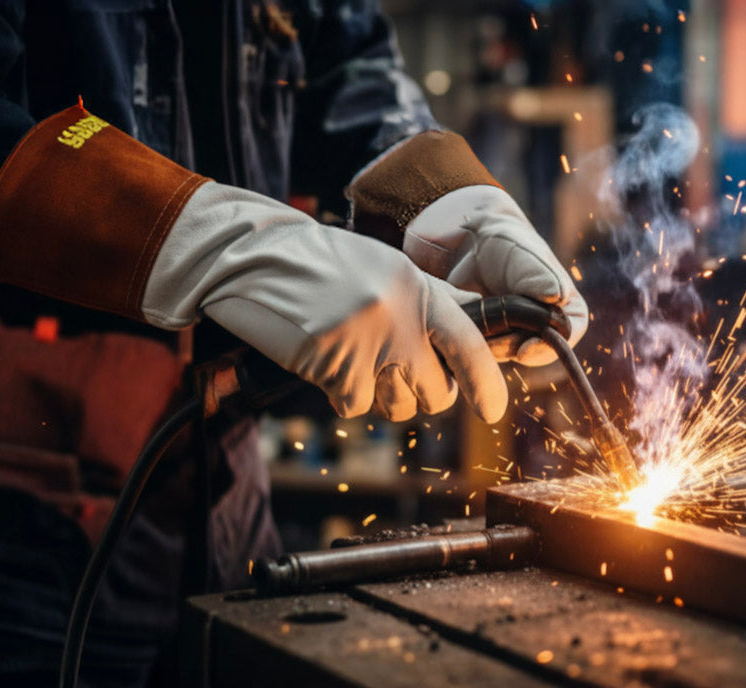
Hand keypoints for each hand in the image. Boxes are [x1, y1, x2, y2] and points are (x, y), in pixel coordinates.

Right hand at [143, 183, 506, 420]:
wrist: (252, 258)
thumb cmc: (319, 264)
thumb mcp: (383, 269)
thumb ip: (430, 300)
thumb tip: (478, 330)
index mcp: (418, 287)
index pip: (471, 344)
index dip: (487, 385)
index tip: (493, 410)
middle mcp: (399, 314)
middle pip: (436, 392)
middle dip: (421, 396)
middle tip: (395, 377)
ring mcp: (366, 342)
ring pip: (398, 406)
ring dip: (380, 396)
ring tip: (353, 361)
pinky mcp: (332, 365)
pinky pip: (354, 407)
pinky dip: (340, 395)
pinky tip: (324, 363)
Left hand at [399, 186, 586, 366]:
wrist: (465, 242)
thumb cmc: (502, 242)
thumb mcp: (521, 252)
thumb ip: (538, 274)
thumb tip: (557, 297)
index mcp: (563, 305)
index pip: (566, 334)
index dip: (548, 349)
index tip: (523, 352)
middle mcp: (541, 325)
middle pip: (531, 351)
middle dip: (509, 349)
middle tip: (487, 341)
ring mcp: (511, 335)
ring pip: (503, 354)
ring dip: (486, 347)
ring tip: (469, 325)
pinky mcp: (484, 339)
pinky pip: (478, 351)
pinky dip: (468, 342)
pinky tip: (457, 326)